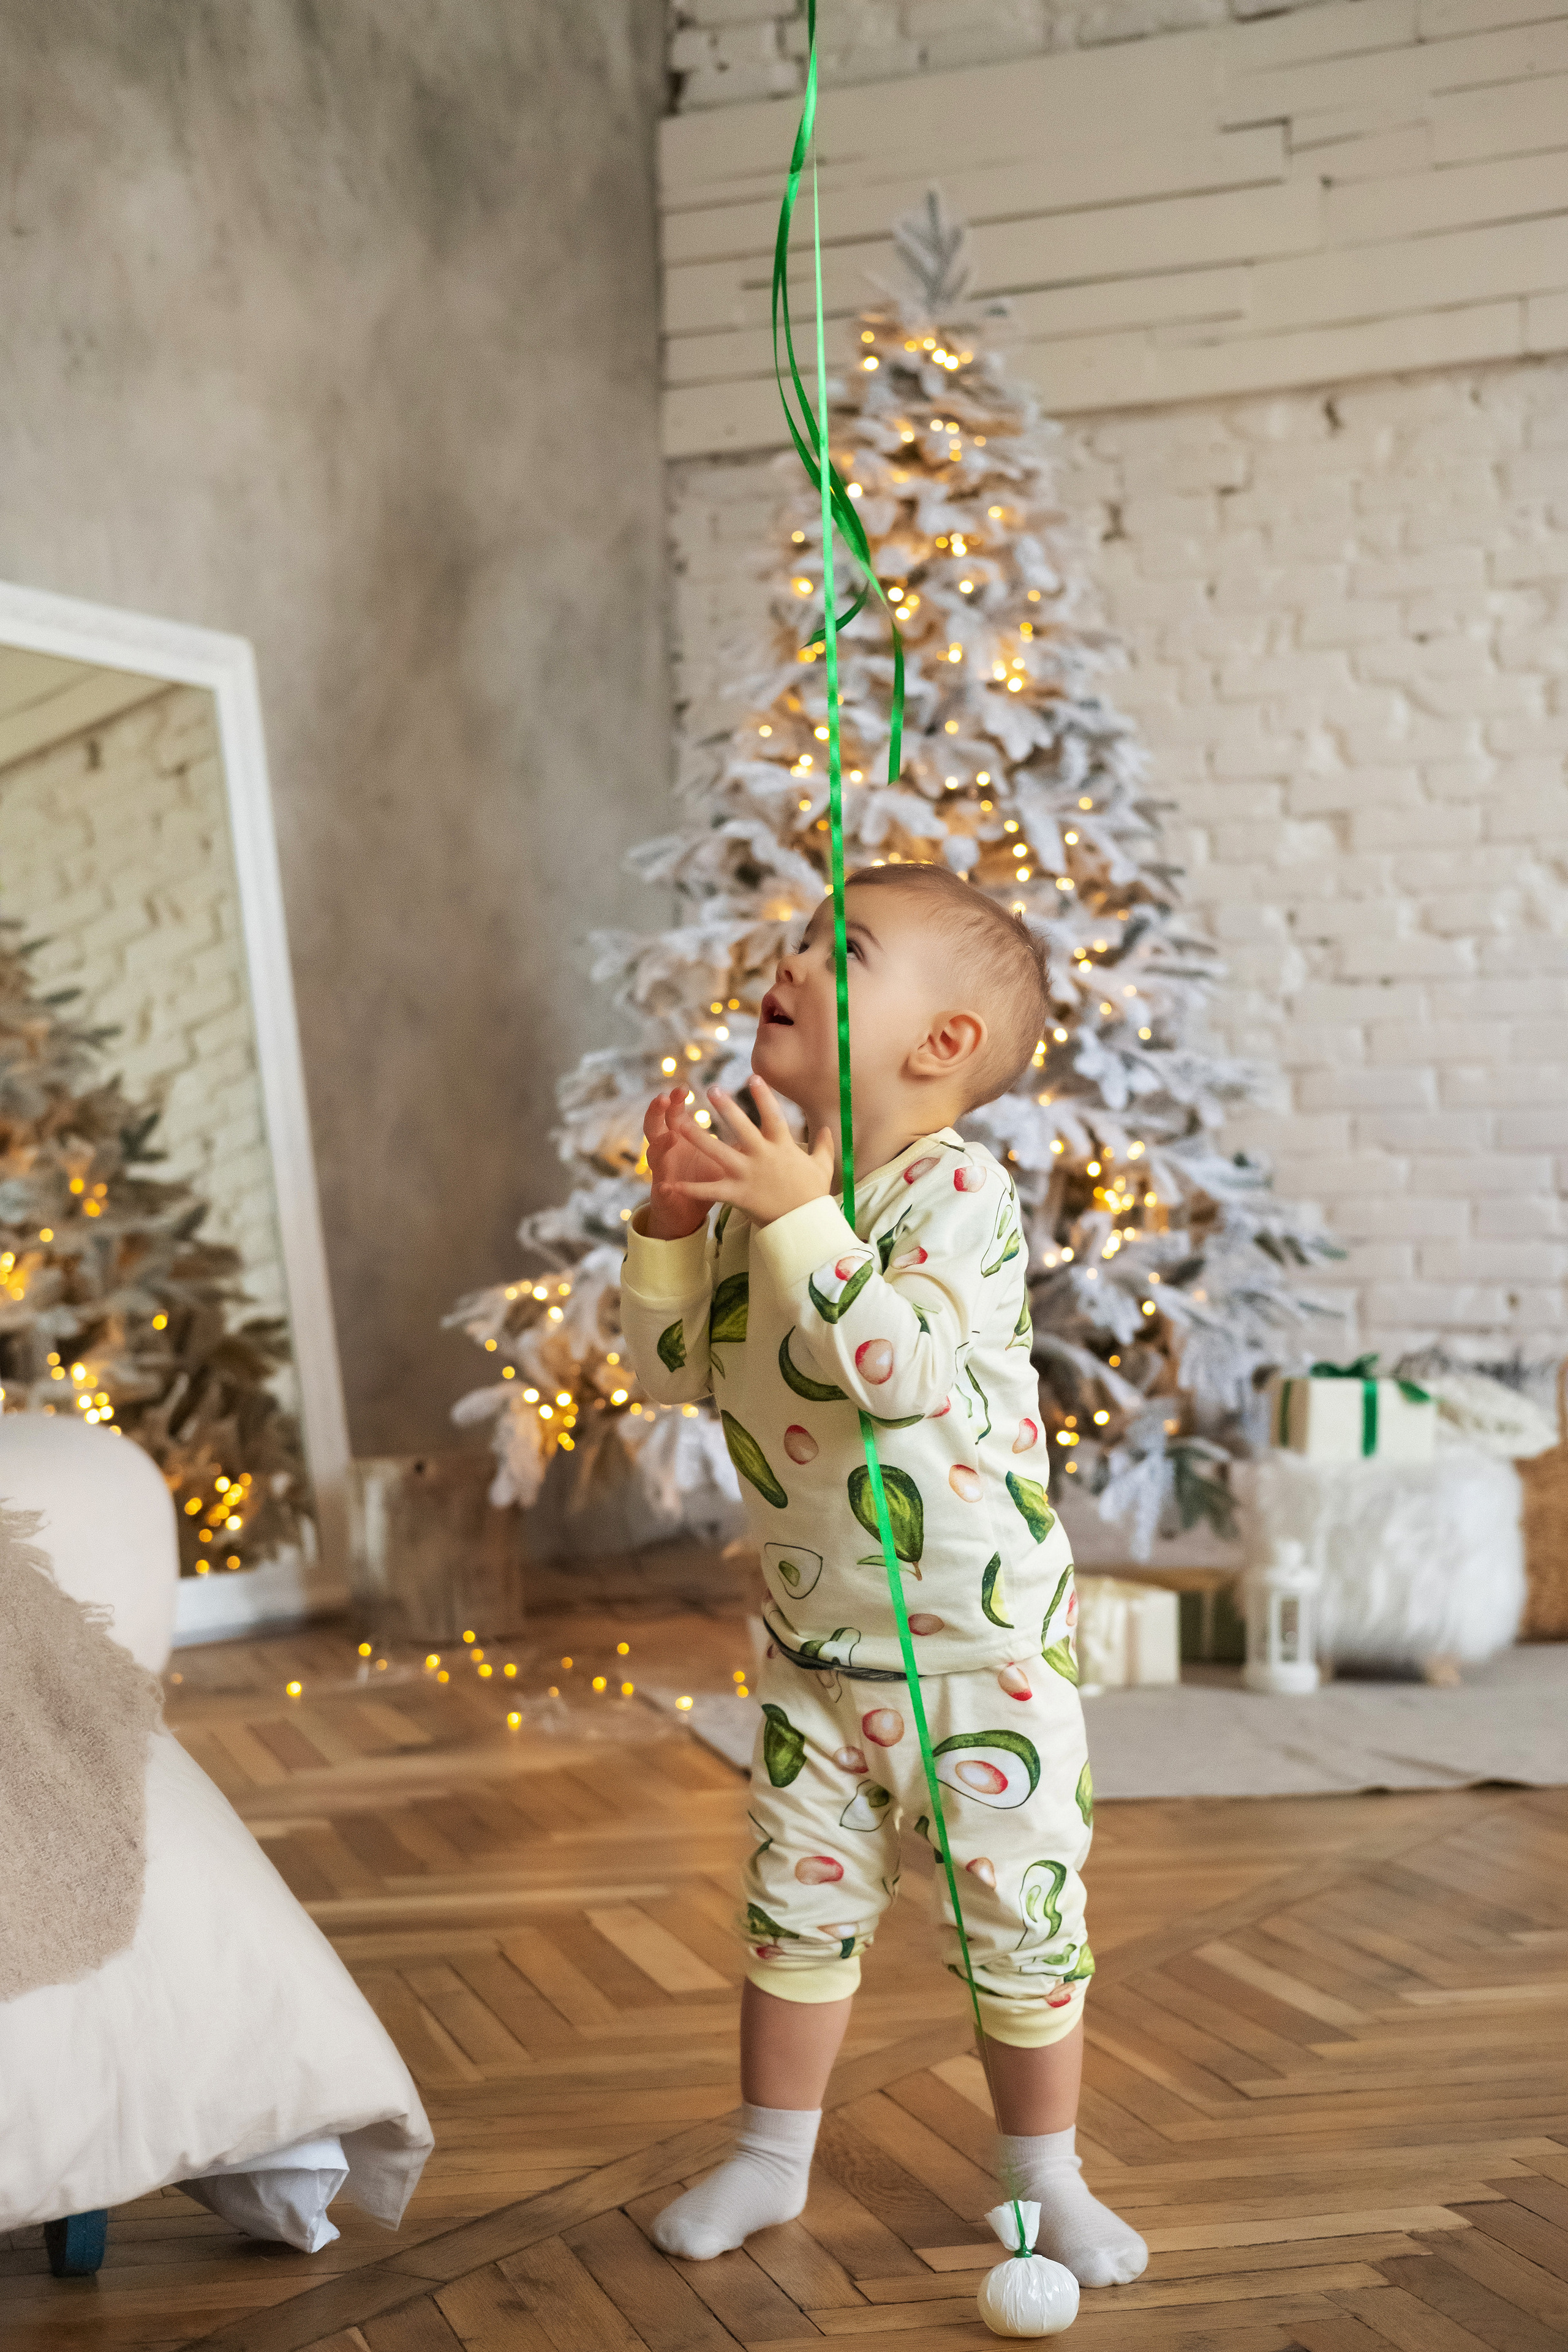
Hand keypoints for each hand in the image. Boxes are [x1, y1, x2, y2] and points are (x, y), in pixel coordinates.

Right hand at [643, 1086, 727, 1238]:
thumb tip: (753, 1120)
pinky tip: (666, 1188)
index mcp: (679, 1139)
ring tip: (670, 1137)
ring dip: (660, 1145)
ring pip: (654, 1155)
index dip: (675, 1102)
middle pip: (656, 1127)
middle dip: (658, 1112)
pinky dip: (664, 1189)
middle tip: (664, 1097)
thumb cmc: (703, 1177)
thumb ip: (727, 1138)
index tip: (683, 1088)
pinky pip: (661, 1191)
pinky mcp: (664, 1196)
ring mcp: (663, 1173)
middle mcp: (666, 1152)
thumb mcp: (717, 1155)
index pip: (674, 1115)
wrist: (686, 1211)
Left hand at [666, 1077, 834, 1228]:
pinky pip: (710, 1190)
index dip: (763, 1096)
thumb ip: (823, 1146)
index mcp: (783, 1147)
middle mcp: (763, 1156)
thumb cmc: (813, 1195)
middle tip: (711, 1089)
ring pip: (718, 1152)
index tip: (752, 1077)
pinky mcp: (737, 1194)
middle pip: (741, 1127)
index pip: (773, 1115)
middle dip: (726, 1107)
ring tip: (679, 1123)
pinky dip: (690, 1188)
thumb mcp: (822, 1167)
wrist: (804, 1225)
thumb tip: (828, 1129)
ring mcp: (748, 1174)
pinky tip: (670, 1184)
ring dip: (698, 1137)